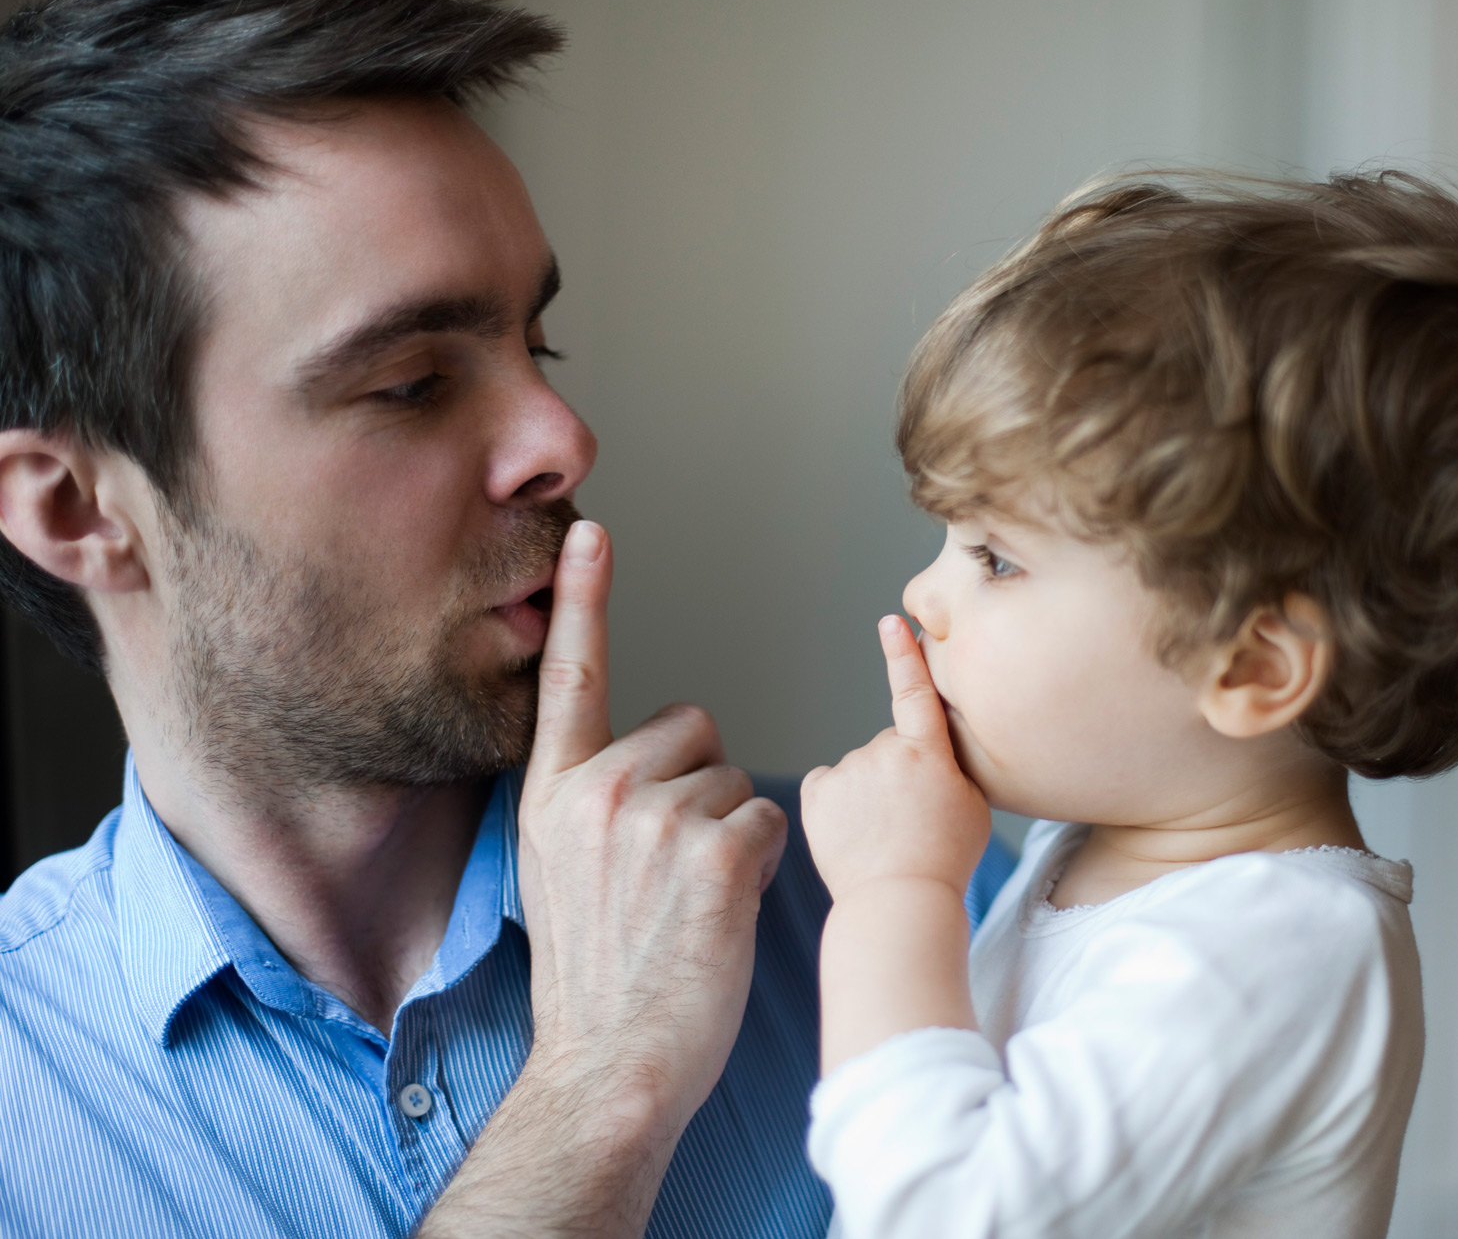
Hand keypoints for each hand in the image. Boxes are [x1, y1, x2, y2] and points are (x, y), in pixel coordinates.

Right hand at [518, 519, 786, 1122]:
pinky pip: (771, 817)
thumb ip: (590, 804)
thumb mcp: (558, 873)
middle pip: (694, 728)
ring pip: (738, 779)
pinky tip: (721, 913)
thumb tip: (649, 762)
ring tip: (689, 904)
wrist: (612, 1065)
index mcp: (551, 794)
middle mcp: (597, 792)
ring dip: (732, 832)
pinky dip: (762, 863)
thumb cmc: (600, 977)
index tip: (589, 527)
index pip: (571, 677)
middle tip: (670, 873)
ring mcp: (656, 820)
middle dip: (700, 785)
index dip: (584, 598)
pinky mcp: (716, 852)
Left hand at [802, 615, 991, 903]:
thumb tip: (931, 741)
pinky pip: (830, 785)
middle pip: (891, 746)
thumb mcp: (974, 803)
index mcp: (927, 750)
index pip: (914, 689)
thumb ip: (953, 762)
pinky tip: (855, 832)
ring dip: (870, 791)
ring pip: (861, 768)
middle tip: (913, 818)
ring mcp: (846, 771)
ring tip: (885, 835)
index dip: (903, 653)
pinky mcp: (816, 793)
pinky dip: (839, 803)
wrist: (898, 903)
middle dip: (900, 771)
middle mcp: (882, 750)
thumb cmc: (946, 858)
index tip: (892, 620)